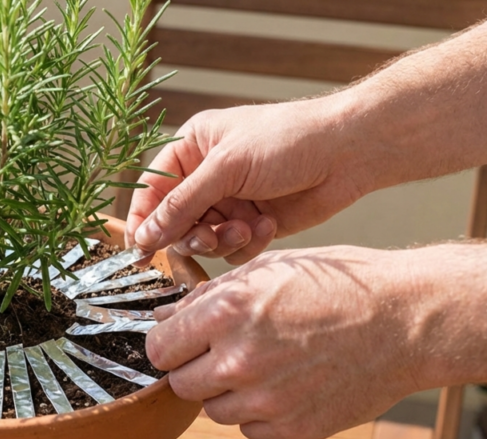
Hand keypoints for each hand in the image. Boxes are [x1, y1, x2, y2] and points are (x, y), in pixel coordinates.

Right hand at [126, 98, 368, 264]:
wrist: (347, 152)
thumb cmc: (287, 140)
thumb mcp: (226, 167)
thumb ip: (182, 204)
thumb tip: (146, 235)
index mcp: (191, 149)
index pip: (151, 191)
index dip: (143, 221)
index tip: (139, 250)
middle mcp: (206, 177)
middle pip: (174, 222)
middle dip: (191, 234)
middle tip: (207, 237)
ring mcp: (229, 202)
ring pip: (204, 240)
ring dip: (222, 240)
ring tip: (246, 227)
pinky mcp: (252, 223)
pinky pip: (232, 249)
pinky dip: (247, 243)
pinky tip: (268, 224)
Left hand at [146, 246, 429, 438]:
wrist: (404, 320)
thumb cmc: (336, 285)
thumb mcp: (266, 270)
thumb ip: (207, 297)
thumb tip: (163, 318)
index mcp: (225, 314)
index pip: (159, 349)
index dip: (169, 344)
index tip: (182, 342)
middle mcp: (238, 360)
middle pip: (180, 384)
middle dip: (195, 369)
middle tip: (226, 352)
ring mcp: (265, 400)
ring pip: (213, 410)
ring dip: (227, 392)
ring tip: (265, 365)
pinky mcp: (291, 429)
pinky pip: (250, 429)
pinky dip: (260, 413)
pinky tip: (287, 385)